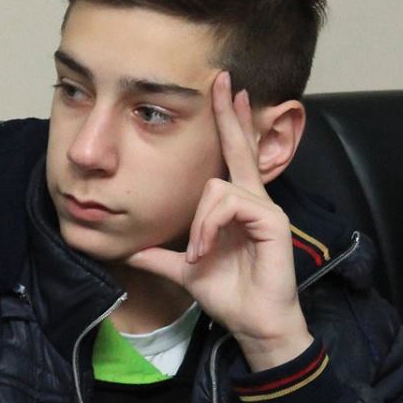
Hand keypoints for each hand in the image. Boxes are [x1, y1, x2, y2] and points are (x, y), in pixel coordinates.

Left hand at [125, 72, 312, 370]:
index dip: (228, 124)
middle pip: (239, 148)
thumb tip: (129, 251)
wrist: (253, 323)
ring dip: (199, 224)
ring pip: (217, 188)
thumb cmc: (230, 296)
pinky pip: (229, 206)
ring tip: (198, 253)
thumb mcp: (185, 270)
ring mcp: (266, 208)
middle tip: (223, 79)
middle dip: (229, 113)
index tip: (225, 91)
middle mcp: (255, 200)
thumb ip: (161, 257)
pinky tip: (205, 251)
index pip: (232, 156)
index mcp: (237, 206)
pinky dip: (209, 229)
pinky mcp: (272, 221)